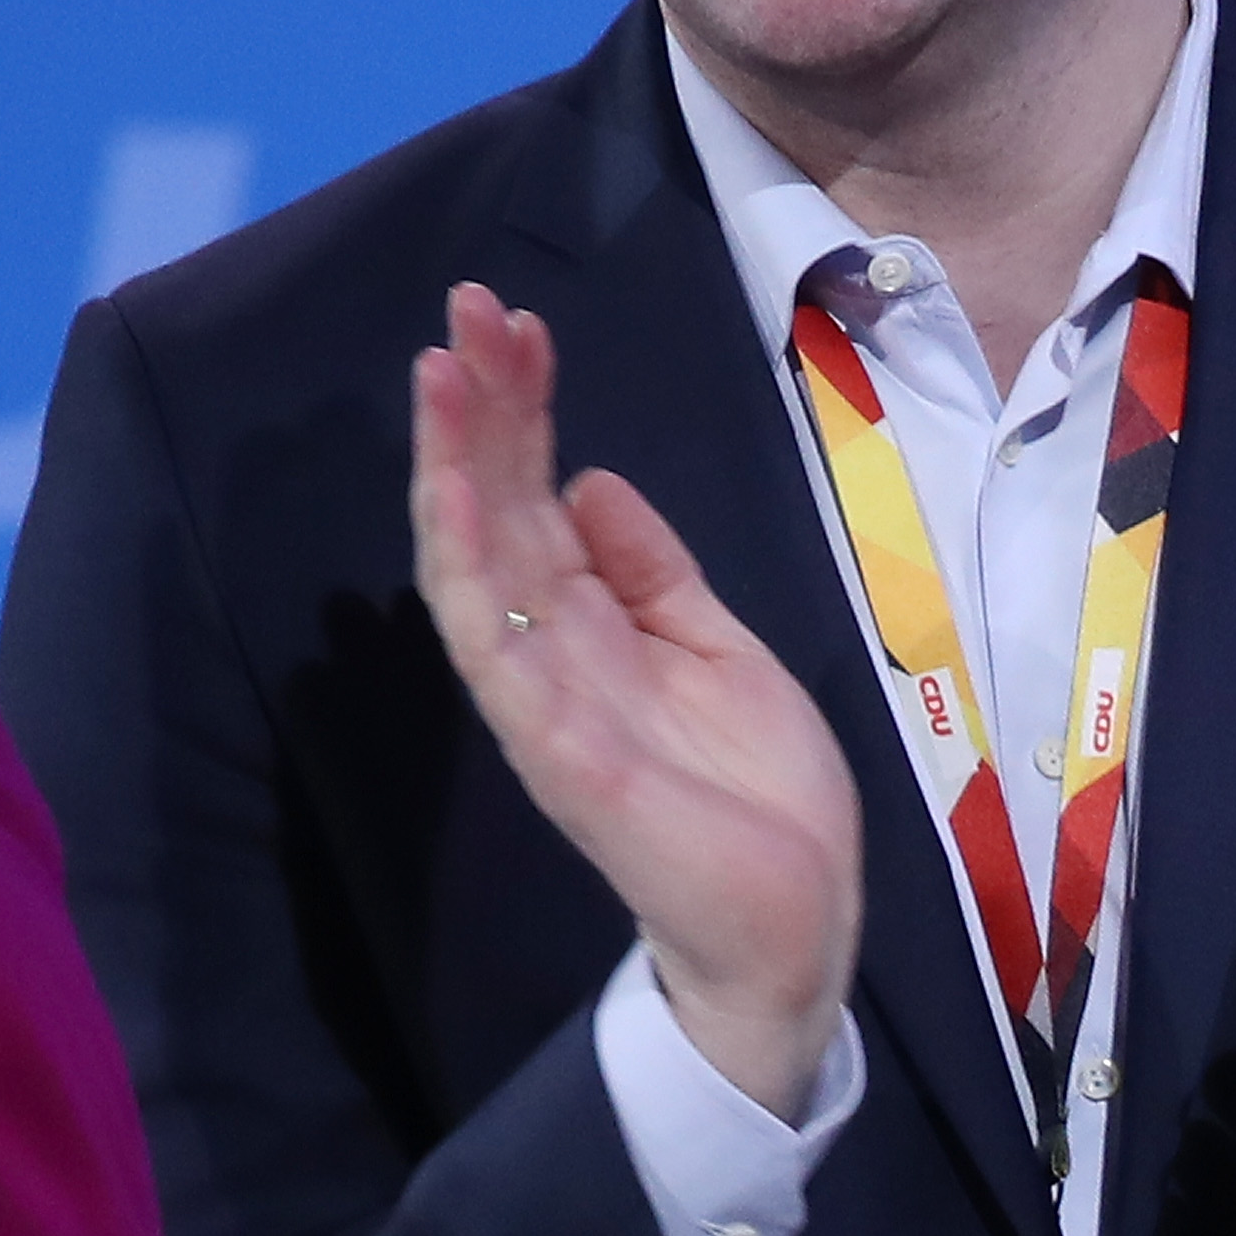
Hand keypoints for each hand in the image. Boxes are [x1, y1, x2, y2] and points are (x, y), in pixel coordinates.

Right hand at [411, 282, 861, 1121]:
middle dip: (478, 408)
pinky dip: (471, 572)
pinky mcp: (558, 752)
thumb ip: (651, 570)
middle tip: (462, 308)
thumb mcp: (716, 648)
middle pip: (495, 509)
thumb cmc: (758, 798)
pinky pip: (498, 652)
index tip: (514, 324)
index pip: (534, 494)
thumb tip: (590, 476)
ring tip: (440, 374)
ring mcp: (544, 699)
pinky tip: (457, 498)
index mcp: (590, 622)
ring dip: (451, 468)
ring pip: (474, 565)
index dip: (522, 409)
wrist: (795, 926)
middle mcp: (550, 649)